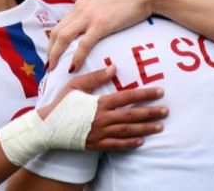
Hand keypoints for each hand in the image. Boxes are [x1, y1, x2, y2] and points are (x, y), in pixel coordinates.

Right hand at [38, 65, 165, 149]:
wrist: (47, 126)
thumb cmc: (61, 103)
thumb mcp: (76, 85)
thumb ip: (95, 77)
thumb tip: (114, 68)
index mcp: (99, 102)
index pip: (127, 97)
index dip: (144, 94)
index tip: (159, 92)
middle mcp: (103, 118)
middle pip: (132, 115)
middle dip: (151, 112)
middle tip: (166, 111)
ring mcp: (100, 132)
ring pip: (128, 131)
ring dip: (145, 128)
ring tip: (159, 126)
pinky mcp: (96, 144)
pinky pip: (117, 144)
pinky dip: (130, 143)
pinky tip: (141, 141)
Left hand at [47, 0, 159, 71]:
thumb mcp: (106, 5)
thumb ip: (96, 14)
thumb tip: (94, 27)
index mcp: (81, 5)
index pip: (60, 25)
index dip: (53, 41)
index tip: (52, 54)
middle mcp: (81, 9)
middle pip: (56, 32)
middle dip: (50, 50)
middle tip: (48, 66)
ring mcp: (89, 16)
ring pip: (63, 37)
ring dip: (56, 54)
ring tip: (53, 68)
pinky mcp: (101, 24)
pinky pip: (83, 44)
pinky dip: (76, 57)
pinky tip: (73, 67)